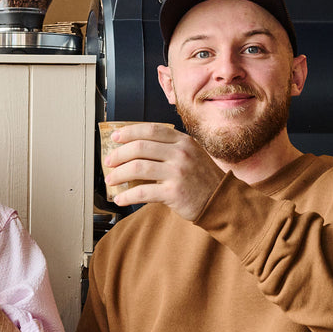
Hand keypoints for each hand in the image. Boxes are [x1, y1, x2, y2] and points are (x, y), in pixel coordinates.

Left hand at [103, 122, 224, 220]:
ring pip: (138, 168)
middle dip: (119, 155)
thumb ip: (170, 148)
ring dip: (119, 174)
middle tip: (109, 162)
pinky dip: (127, 196)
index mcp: (183, 142)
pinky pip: (142, 192)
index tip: (115, 137)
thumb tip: (136, 148)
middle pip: (140, 147)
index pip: (150, 130)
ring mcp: (178, 172)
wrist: (223, 202)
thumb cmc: (203, 180)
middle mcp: (181, 154)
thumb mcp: (192, 155)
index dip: (129, 132)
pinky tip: (120, 199)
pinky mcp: (174, 193)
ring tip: (111, 180)